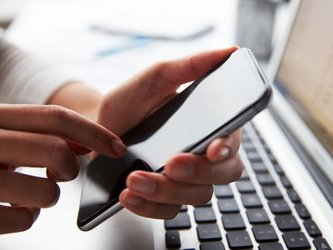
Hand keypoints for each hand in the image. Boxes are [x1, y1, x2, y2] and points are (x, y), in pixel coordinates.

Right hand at [0, 104, 125, 234]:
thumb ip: (37, 132)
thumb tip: (84, 140)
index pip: (54, 117)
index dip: (94, 132)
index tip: (117, 147)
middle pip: (56, 151)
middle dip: (70, 166)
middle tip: (61, 172)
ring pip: (46, 192)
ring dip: (46, 196)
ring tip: (24, 191)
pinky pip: (24, 220)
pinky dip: (26, 216)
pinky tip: (7, 207)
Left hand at [97, 46, 242, 218]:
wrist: (100, 126)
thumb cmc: (131, 100)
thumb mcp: (158, 76)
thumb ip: (192, 65)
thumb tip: (230, 52)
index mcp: (209, 126)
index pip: (232, 142)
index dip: (228, 147)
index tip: (213, 148)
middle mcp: (203, 156)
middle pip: (222, 175)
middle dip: (197, 172)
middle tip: (170, 162)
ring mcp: (185, 180)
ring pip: (196, 197)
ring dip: (166, 191)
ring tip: (134, 179)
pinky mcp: (165, 197)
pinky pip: (168, 213)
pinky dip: (149, 208)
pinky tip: (129, 196)